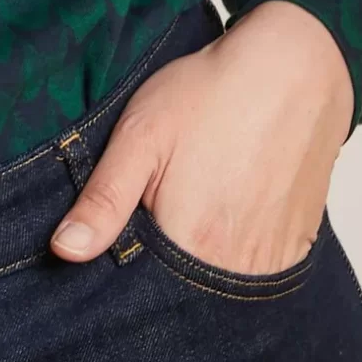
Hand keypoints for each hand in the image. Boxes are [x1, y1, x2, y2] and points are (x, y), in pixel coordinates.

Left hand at [49, 1, 355, 275]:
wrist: (295, 67)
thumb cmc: (211, 93)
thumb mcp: (140, 135)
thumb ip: (103, 200)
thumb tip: (64, 250)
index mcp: (190, 244)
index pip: (143, 293)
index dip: (123, 275)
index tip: (120, 241)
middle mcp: (237, 265)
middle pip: (185, 294)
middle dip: (162, 273)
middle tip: (163, 209)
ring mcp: (273, 259)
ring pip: (221, 286)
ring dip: (200, 266)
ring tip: (195, 207)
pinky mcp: (298, 246)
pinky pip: (258, 274)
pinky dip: (237, 257)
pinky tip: (228, 213)